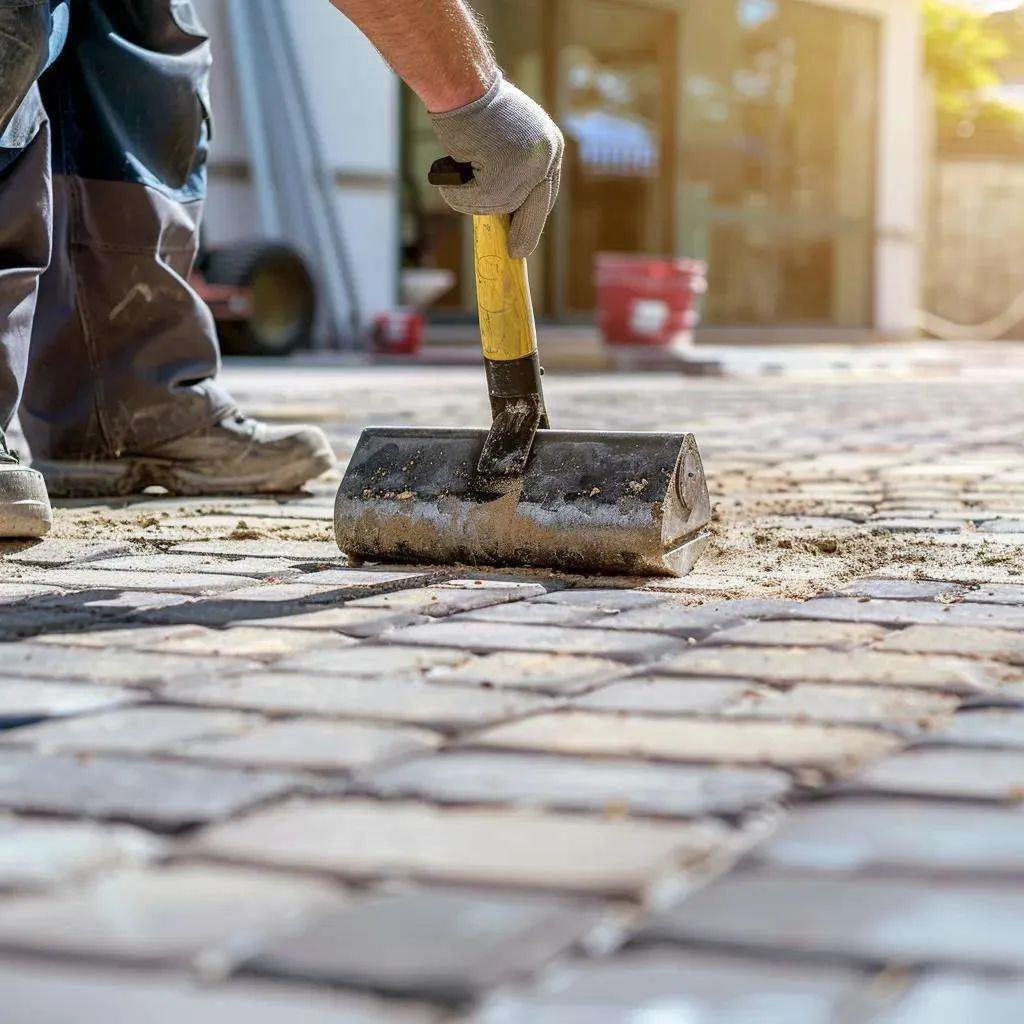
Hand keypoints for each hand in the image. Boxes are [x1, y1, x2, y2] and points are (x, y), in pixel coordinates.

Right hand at [430, 73, 563, 258]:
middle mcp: (548, 157)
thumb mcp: (510, 136)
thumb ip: (516, 167)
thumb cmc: (476, 105)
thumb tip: (510, 206)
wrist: (461, 84)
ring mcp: (528, 167)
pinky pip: (476, 203)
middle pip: (534, 209)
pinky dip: (457, 193)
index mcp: (551, 147)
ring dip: (471, 197)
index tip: (526, 241)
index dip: (533, 218)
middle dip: (522, 233)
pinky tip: (451, 170)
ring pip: (498, 206)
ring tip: (458, 169)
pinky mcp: (504, 176)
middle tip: (515, 253)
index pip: (545, 193)